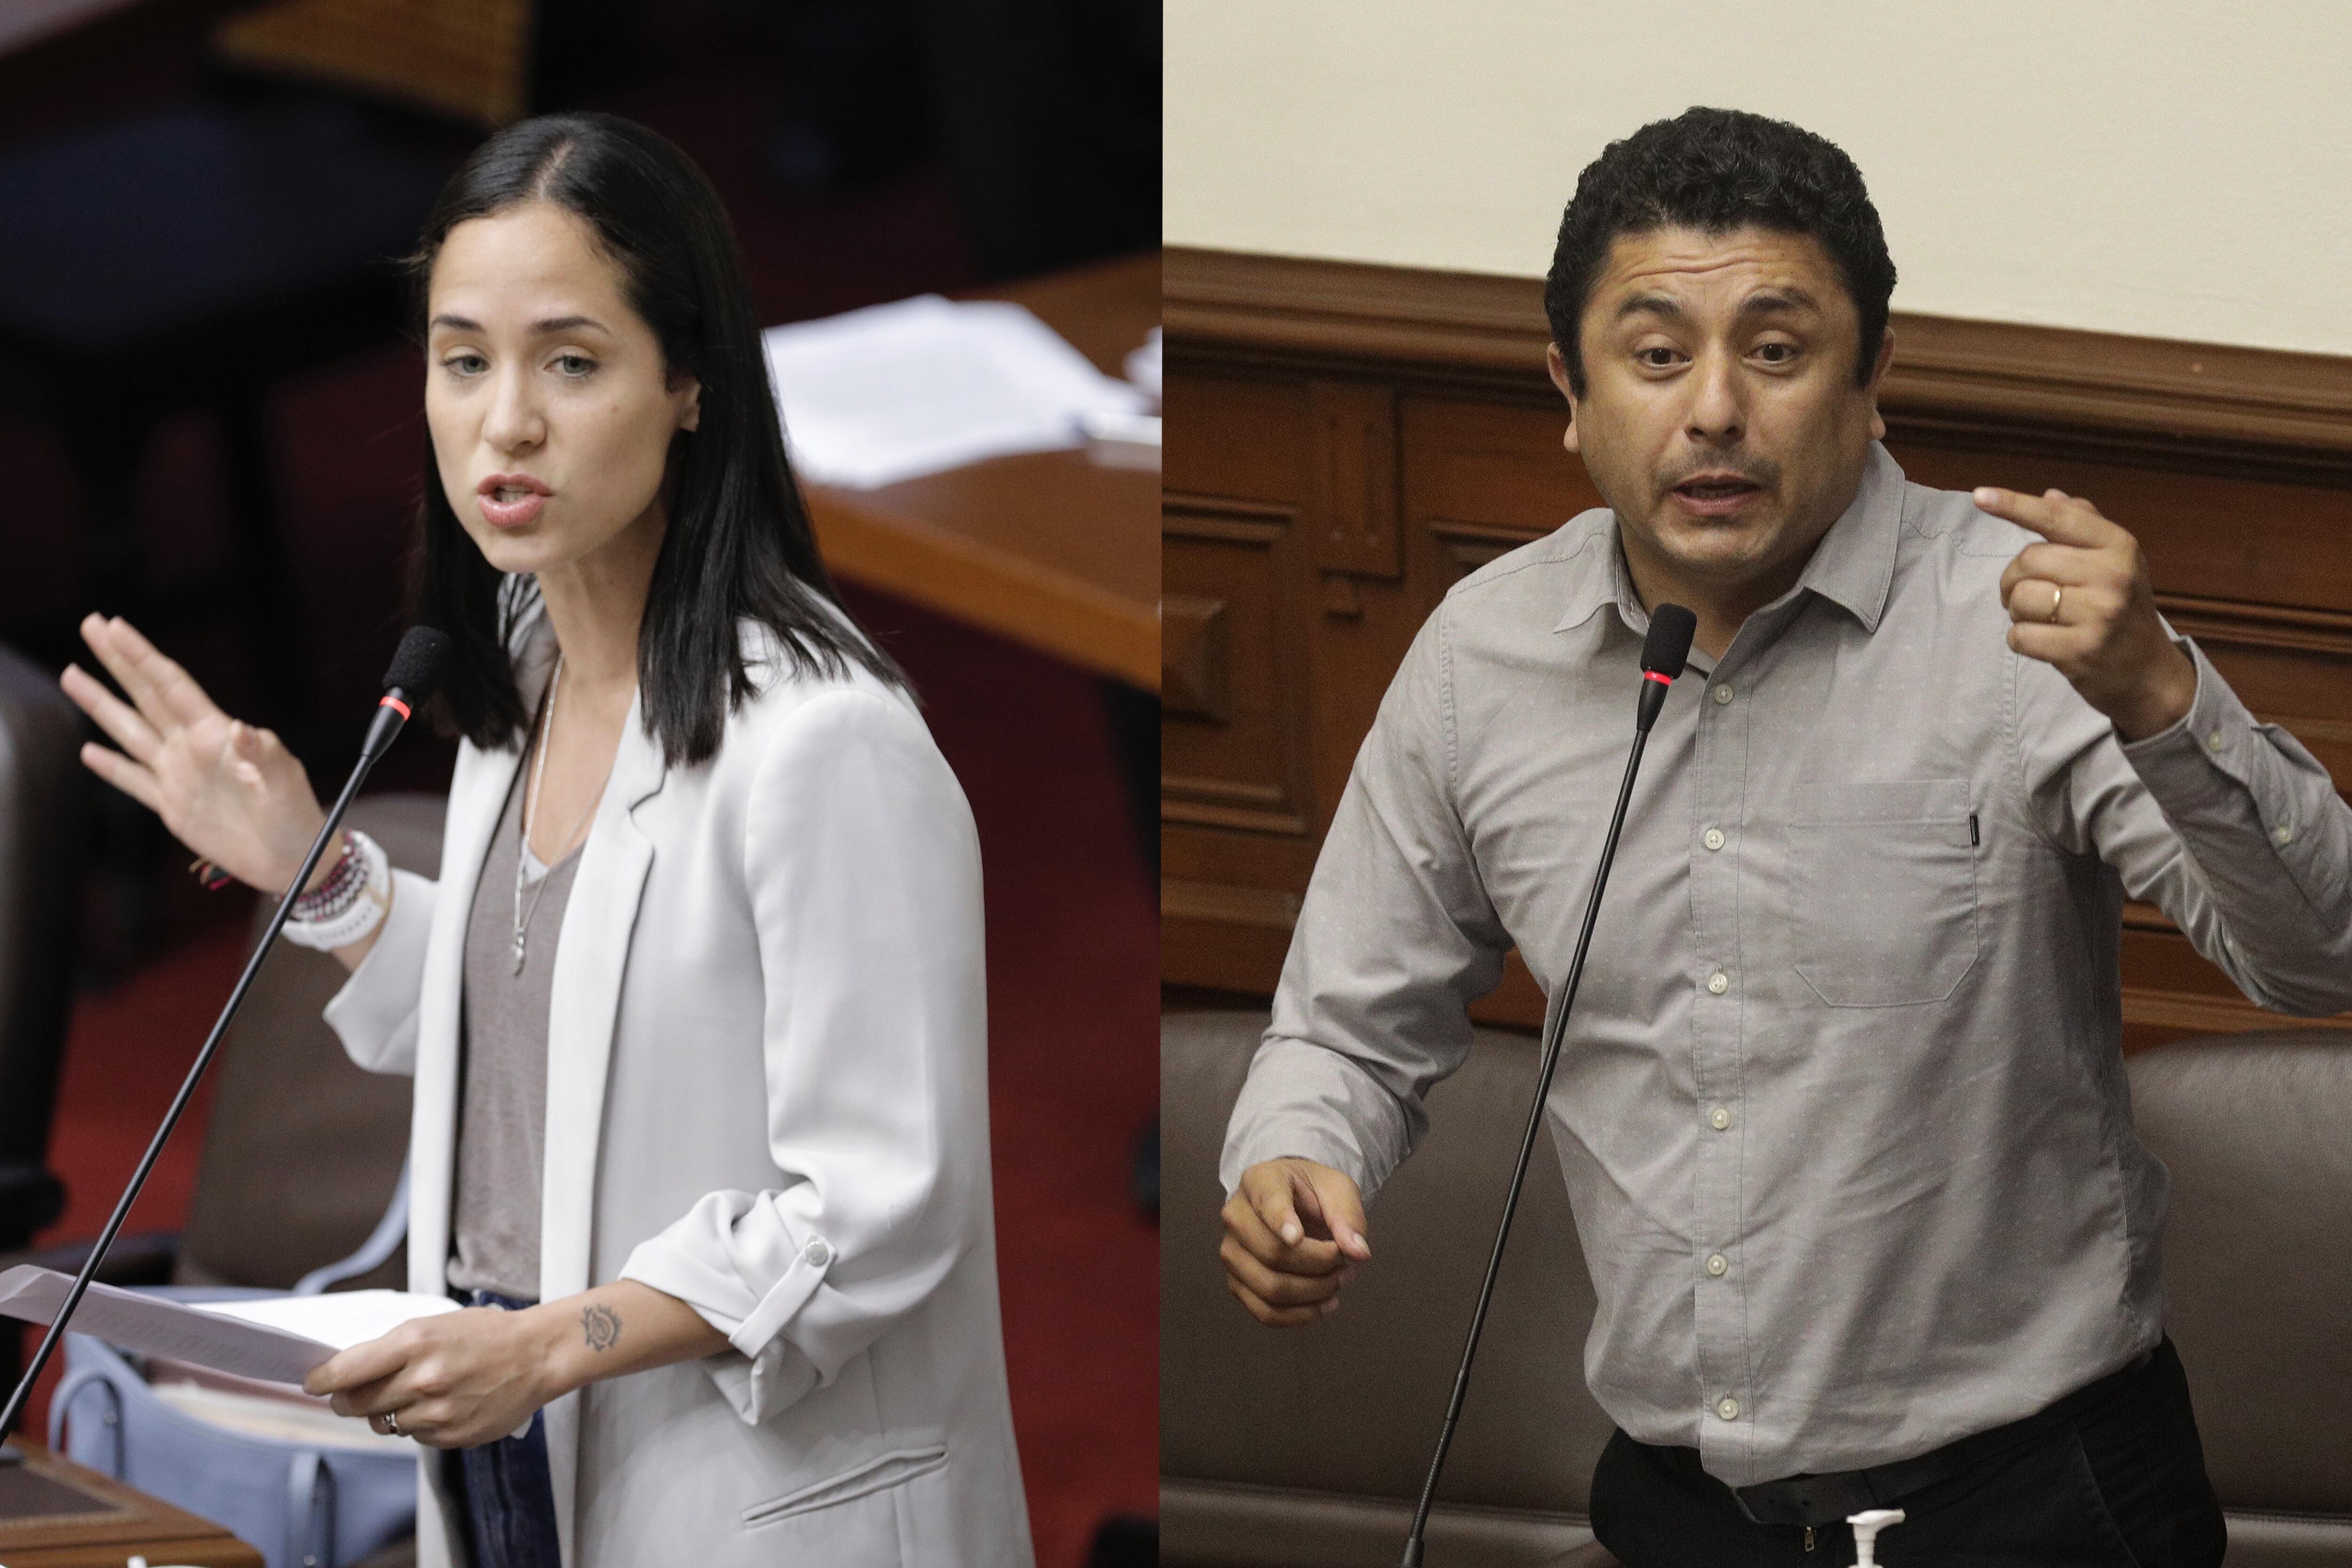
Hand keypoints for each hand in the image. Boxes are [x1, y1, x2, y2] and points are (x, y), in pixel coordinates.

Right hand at [59, 614, 331, 892]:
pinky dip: (110, 767)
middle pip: (145, 695)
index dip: (141, 656)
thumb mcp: (285, 780)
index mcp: (215, 735)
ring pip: (129, 731)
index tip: (115, 626)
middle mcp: (191, 749)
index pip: (171, 685)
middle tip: (92, 625)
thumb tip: (242, 730)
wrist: (293, 859)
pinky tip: (88, 750)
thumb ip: (264, 754)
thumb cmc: (296, 815)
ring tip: (72, 674)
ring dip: (101, 704)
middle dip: (117, 661)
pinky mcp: (172, 807)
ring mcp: (179, 776)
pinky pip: (134, 781)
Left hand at [306, 1306, 558, 1449]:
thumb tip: (348, 1375)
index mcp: (416, 1341)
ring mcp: (438, 1411)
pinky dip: (418, 1423)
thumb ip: (392, 1349)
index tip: (311, 1383)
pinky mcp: (452, 1436)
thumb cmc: (487, 1334)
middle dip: (347, 1400)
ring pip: (383, 1423)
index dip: (321, 1380)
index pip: (346, 1371)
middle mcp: (423, 1378)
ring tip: (415, 1393)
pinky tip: (441, 1404)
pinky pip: (414, 1436)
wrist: (538, 1355)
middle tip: (352, 1394)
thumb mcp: (436, 1324)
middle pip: (355, 1404)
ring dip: (387, 1412)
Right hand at [1220, 1158, 1370, 1326]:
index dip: (1281, 1222)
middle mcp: (1236, 1216)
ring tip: (1340, 1280)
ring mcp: (1232, 1252)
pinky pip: (1266, 1312)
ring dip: (1314, 1292)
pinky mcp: (1238, 1282)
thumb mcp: (1338, 1189)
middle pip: (1272, 1253)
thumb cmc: (1313, 1193)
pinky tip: (1325, 1304)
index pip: (1267, 1203)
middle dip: (1318, 1265)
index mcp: (1260, 1181)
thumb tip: (1358, 1252)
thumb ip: (1348, 1216)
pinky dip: (1300, 1315)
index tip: (1298, 1238)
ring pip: (1270, 1288)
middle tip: (1345, 1261)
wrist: (1294, 1203)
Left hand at [1977, 487, 2197, 740]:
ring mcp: (2099, 615)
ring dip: (2017, 611)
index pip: (2057, 518)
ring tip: (2041, 618)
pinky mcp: (2081, 650)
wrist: (2148, 670)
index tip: (1980, 496)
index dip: (2015, 505)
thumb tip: (2052, 495)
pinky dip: (2020, 639)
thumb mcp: (2116, 562)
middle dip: (2013, 578)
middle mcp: (2113, 575)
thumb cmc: (2122, 609)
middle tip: (2027, 593)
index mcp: (2119, 546)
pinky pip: (2020, 636)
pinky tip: (2043, 641)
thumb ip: (2083, 527)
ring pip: (2020, 599)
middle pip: (2028, 561)